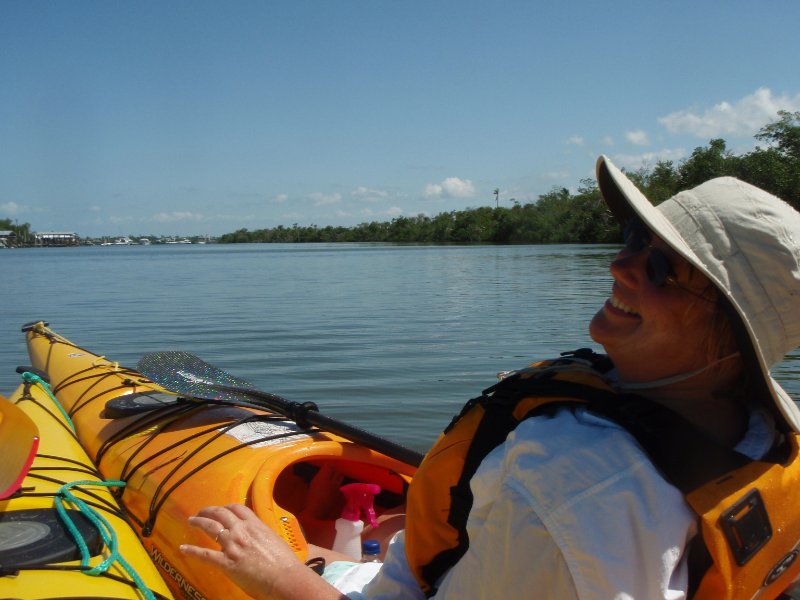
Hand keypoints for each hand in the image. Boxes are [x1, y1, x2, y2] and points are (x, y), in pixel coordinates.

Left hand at [181, 504, 343, 599]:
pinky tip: (183, 548)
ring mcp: (232, 545)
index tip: (221, 510)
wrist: (284, 577)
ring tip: (191, 520)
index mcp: (255, 524)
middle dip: (208, 510)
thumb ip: (262, 535)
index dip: (226, 507)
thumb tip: (258, 537)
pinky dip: (191, 551)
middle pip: (220, 513)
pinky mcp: (225, 562)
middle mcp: (241, 530)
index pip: (237, 508)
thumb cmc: (284, 562)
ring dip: (198, 522)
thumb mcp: (274, 540)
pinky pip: (204, 554)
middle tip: (201, 512)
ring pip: (210, 527)